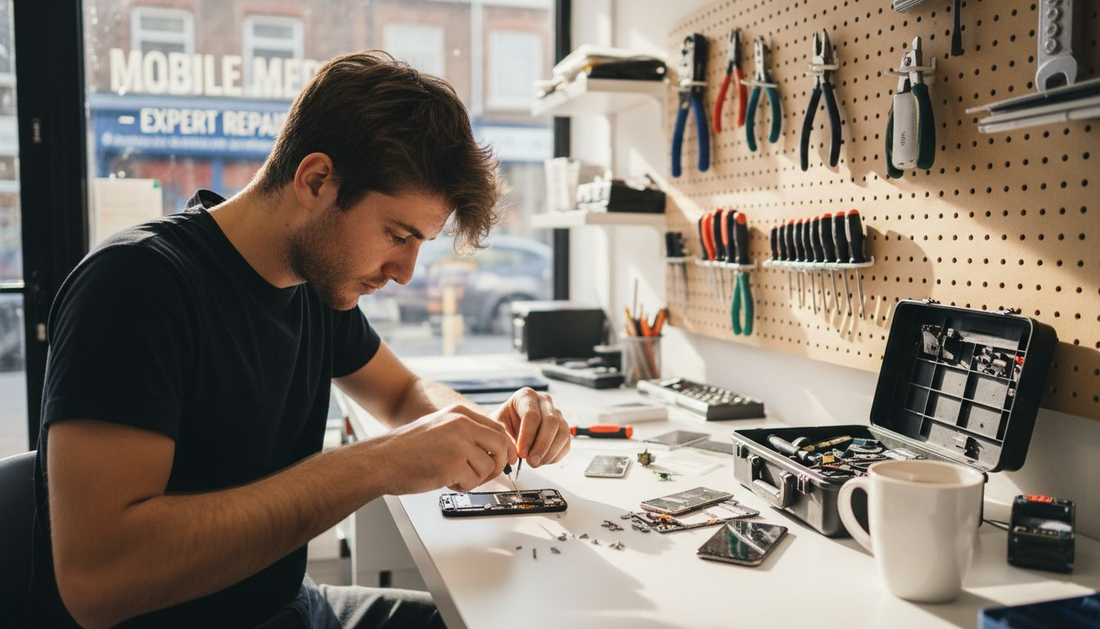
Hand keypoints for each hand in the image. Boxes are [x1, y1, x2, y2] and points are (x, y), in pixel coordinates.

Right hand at [375, 403, 516, 494]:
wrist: (381, 460)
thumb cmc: (406, 449)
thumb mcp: (439, 427)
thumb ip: (465, 432)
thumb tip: (491, 447)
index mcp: (459, 413)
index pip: (497, 428)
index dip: (505, 447)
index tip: (505, 458)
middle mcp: (461, 424)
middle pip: (501, 445)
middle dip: (497, 464)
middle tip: (485, 475)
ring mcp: (459, 443)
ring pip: (488, 467)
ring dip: (475, 478)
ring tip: (453, 476)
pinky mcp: (454, 464)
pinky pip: (473, 481)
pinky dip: (462, 486)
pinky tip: (446, 481)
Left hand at [493, 388, 570, 466]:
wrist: (510, 425)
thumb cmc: (504, 423)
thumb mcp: (498, 427)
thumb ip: (505, 438)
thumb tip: (516, 455)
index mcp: (526, 396)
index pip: (532, 415)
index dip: (527, 436)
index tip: (521, 453)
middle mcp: (544, 401)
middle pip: (551, 422)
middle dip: (541, 446)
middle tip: (531, 461)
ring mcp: (556, 414)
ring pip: (562, 433)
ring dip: (549, 453)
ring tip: (535, 463)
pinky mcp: (563, 427)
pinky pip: (566, 443)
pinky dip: (555, 456)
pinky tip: (542, 460)